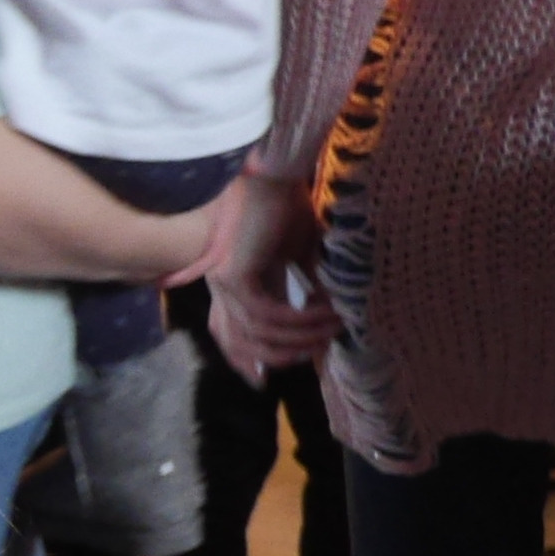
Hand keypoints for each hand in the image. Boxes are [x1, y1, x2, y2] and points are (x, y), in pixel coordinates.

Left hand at [200, 168, 338, 378]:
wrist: (272, 173)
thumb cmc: (286, 205)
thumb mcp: (297, 252)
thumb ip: (301, 283)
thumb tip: (325, 315)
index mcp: (230, 281)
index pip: (226, 333)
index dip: (243, 360)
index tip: (263, 382)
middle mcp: (221, 287)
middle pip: (237, 343)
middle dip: (278, 356)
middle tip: (318, 352)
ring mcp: (223, 283)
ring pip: (259, 334)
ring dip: (300, 336)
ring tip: (333, 328)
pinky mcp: (234, 277)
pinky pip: (268, 316)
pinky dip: (299, 320)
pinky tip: (326, 313)